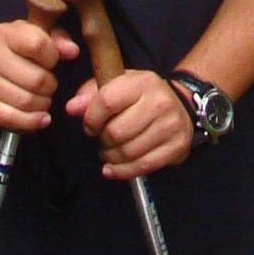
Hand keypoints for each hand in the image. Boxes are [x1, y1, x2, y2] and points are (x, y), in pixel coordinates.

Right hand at [0, 13, 69, 130]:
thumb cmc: (7, 51)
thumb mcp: (29, 35)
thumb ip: (56, 39)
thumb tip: (72, 51)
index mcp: (4, 33)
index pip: (39, 45)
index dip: (52, 57)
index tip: (49, 62)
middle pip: (37, 79)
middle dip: (50, 86)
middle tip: (47, 86)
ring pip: (27, 101)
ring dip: (42, 105)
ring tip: (41, 100)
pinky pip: (11, 119)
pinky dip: (31, 122)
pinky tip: (40, 119)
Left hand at [70, 65, 192, 178]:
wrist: (181, 104)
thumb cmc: (142, 96)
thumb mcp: (118, 85)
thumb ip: (91, 94)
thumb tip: (72, 108)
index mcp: (142, 82)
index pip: (106, 102)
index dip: (91, 118)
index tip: (90, 126)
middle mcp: (159, 102)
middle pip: (116, 132)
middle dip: (103, 140)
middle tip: (104, 138)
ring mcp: (170, 126)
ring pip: (127, 153)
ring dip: (111, 157)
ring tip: (110, 151)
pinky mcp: (177, 147)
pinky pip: (142, 167)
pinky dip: (122, 172)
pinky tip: (113, 168)